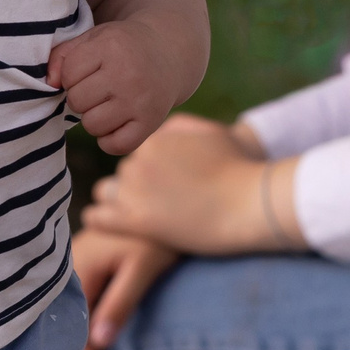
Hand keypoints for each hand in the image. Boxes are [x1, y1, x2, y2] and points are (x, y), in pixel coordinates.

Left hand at [46, 20, 185, 154]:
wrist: (168, 54)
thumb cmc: (121, 48)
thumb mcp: (93, 39)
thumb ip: (63, 56)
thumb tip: (50, 83)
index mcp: (111, 46)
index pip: (68, 74)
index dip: (72, 75)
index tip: (87, 71)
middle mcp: (127, 74)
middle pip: (77, 101)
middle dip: (81, 97)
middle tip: (97, 89)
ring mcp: (140, 101)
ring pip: (92, 125)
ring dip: (93, 118)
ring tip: (106, 104)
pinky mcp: (150, 123)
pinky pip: (115, 145)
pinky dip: (109, 139)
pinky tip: (116, 122)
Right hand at [71, 227, 179, 349]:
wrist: (166, 202)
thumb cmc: (157, 234)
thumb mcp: (142, 268)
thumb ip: (120, 302)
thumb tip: (99, 344)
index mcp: (75, 271)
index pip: (73, 331)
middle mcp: (65, 270)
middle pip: (66, 327)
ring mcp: (70, 268)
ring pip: (70, 318)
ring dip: (86, 347)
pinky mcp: (81, 267)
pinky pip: (77, 306)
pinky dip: (87, 328)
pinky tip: (101, 343)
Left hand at [80, 113, 301, 256]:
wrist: (251, 202)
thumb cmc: (238, 167)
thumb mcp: (210, 132)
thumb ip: (179, 127)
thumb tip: (160, 132)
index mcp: (154, 139)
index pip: (138, 152)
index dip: (151, 168)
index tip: (165, 183)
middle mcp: (139, 161)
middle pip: (124, 172)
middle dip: (137, 185)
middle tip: (161, 201)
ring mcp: (135, 191)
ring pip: (108, 192)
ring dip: (119, 201)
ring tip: (137, 214)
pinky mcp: (136, 221)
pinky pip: (99, 217)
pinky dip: (98, 219)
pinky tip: (102, 222)